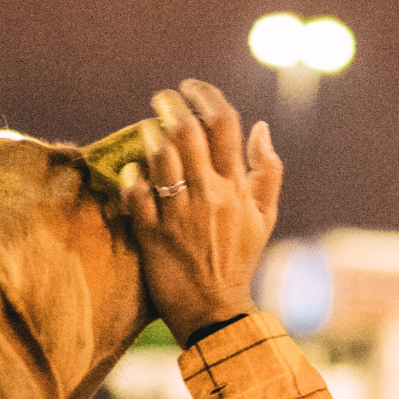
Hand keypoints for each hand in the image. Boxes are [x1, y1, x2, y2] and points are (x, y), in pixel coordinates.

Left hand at [119, 79, 282, 343]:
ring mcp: (179, 215)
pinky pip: (135, 193)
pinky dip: (131, 175)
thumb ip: (267, 170)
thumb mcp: (264, 216)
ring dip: (149, 134)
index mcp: (237, 187)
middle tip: (161, 98)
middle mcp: (210, 195)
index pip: (224, 123)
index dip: (205, 95)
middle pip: (187, 131)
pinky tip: (131, 169)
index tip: (190, 87)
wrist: (215, 311)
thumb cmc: (239, 260)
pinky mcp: (152, 235)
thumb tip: (261, 126)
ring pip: (160, 156)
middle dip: (170, 104)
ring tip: (147, 129)